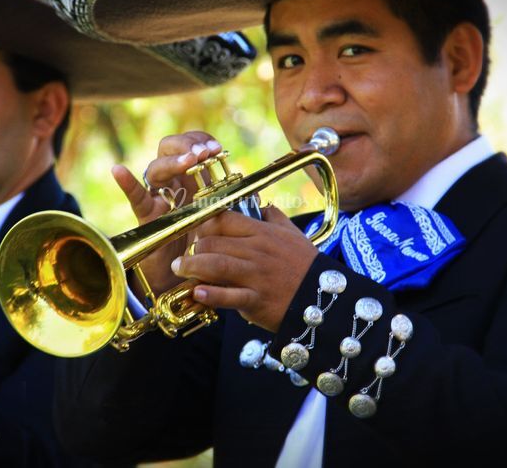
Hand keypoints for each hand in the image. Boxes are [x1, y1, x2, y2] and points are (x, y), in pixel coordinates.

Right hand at [112, 131, 222, 296]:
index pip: (192, 145)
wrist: (186, 275)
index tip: (217, 150)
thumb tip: (256, 193)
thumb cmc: (206, 243)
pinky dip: (127, 183)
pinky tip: (118, 170)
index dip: (203, 140)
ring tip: (190, 161)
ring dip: (174, 161)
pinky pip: (135, 197)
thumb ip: (233, 203)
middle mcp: (172, 181)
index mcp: (192, 176)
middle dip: (187, 145)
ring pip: (157, 168)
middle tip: (203, 153)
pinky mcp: (146, 215)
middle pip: (169, 147)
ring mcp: (157, 196)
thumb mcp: (222, 218)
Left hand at [170, 206, 318, 331]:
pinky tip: (197, 292)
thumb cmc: (306, 266)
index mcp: (263, 232)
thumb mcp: (294, 234)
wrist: (326, 299)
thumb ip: (275, 217)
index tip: (195, 232)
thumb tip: (262, 205)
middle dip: (193, 249)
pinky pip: (228, 295)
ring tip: (181, 270)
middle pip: (213, 242)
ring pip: (215, 264)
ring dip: (192, 267)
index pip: (224, 219)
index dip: (204, 224)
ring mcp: (256, 275)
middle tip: (185, 257)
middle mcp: (257, 251)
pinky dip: (209, 294)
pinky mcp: (256, 300)